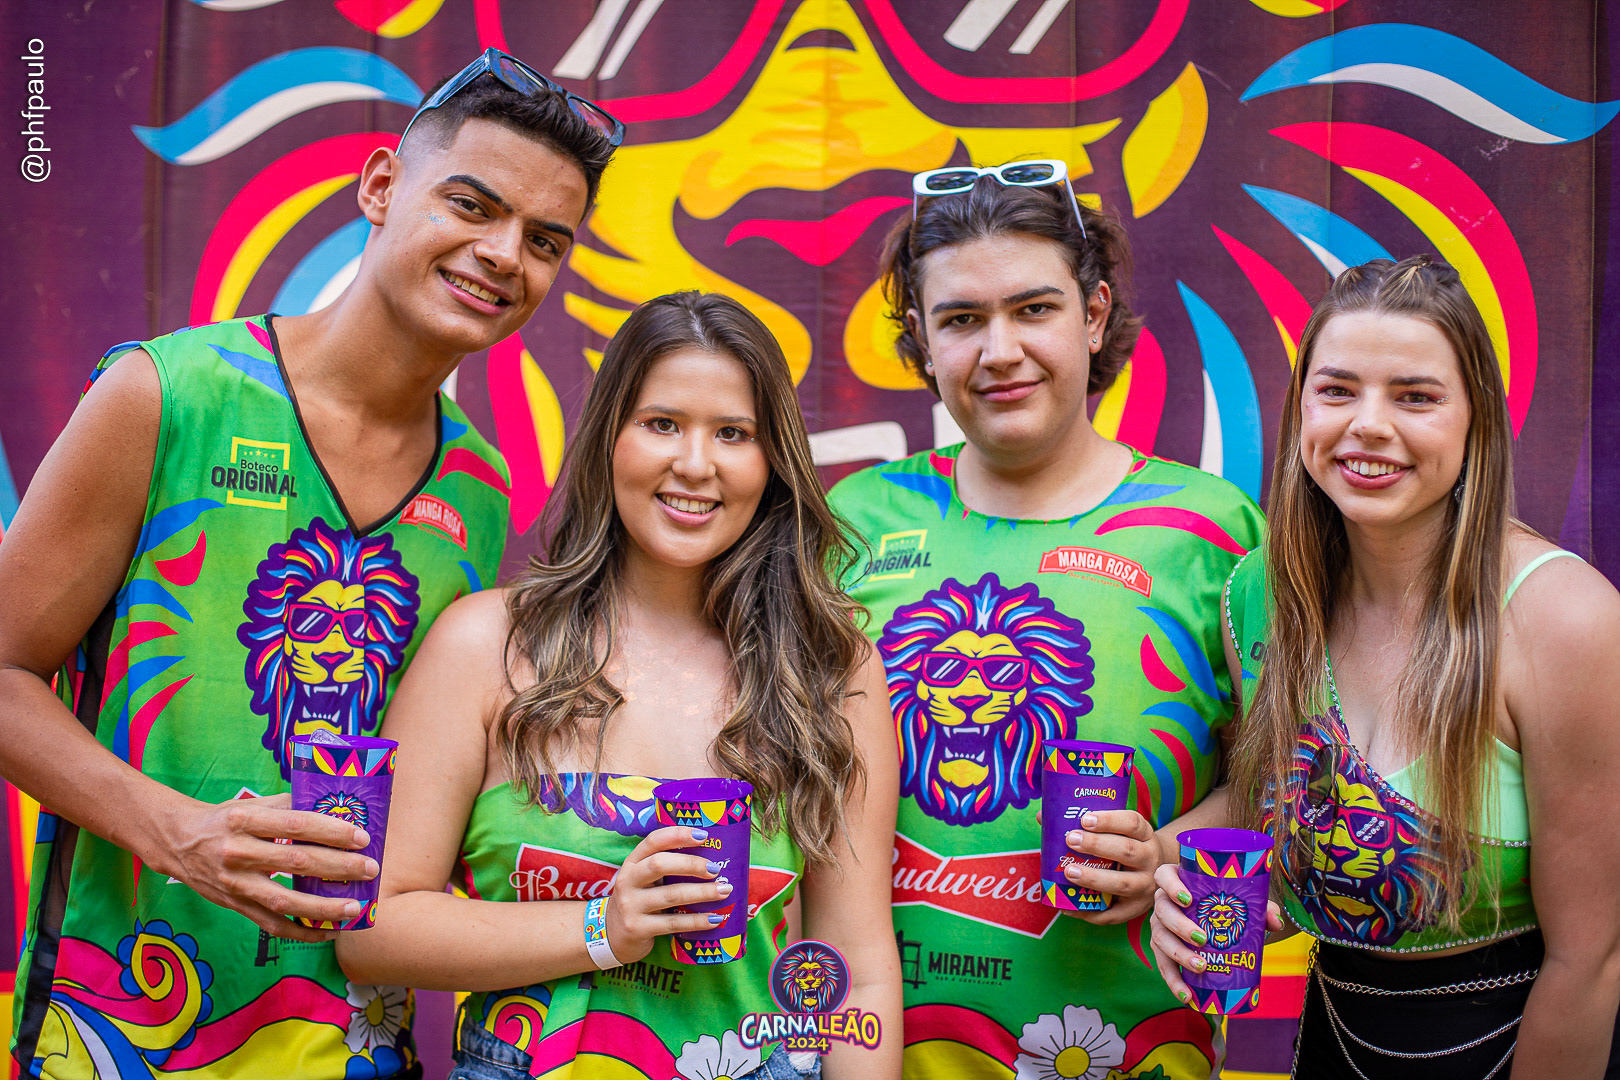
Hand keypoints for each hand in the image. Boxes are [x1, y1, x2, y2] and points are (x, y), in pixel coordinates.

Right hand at [151, 792, 377, 941]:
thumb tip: (333, 811)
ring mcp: (235, 882)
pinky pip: (271, 925)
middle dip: (338, 866)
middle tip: (370, 869)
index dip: (331, 831)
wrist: (178, 841)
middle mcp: (238, 852)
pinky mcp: (234, 905)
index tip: (361, 838)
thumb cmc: (226, 819)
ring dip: (323, 907)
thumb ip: (288, 806)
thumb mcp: (251, 804)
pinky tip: (328, 932)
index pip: (296, 824)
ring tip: (355, 907)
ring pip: (285, 900)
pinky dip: (302, 932)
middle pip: (296, 861)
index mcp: (245, 819)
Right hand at [604, 826, 733, 964]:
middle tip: (716, 869)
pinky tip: (715, 919)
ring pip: (671, 895)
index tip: (703, 835)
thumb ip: (665, 867)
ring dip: (702, 892)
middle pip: (660, 864)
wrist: (611, 936)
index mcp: (632, 862)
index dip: (678, 835)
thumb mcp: (643, 880)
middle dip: (692, 864)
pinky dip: (697, 920)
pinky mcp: (638, 928)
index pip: (653, 841)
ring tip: (724, 890)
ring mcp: (631, 905)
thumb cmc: (639, 900)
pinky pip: (673, 922)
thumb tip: (711, 857)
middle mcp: (628, 880)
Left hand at [1063, 809, 1160, 924]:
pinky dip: (1089, 912)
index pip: (1133, 823)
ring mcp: (1146, 886)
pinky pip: (1113, 915)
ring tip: (1069, 871)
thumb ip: (1085, 824)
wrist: (1158, 875)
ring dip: (1094, 878)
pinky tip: (1068, 908)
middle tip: (1071, 840)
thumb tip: (1043, 816)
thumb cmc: (1125, 847)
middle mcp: (1150, 860)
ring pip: (1123, 883)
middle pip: (1127, 850)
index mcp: (1145, 835)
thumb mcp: (1118, 832)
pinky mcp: (1136, 909)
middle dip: (1097, 845)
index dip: (1109, 820)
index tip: (1085, 819)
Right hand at [1149, 863, 1281, 1005]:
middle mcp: (1163, 903)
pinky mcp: (1162, 950)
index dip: (1171, 886)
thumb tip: (1275, 921)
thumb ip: (1259, 908)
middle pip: (1162, 910)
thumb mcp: (1240, 903)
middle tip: (1202, 939)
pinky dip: (1174, 981)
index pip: (1164, 876)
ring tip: (1200, 967)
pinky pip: (1163, 966)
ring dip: (1178, 954)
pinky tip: (1186, 994)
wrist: (1214, 925)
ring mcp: (1159, 926)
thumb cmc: (1223, 907)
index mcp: (1177, 883)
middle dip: (1180, 926)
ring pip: (1159, 938)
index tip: (1188, 899)